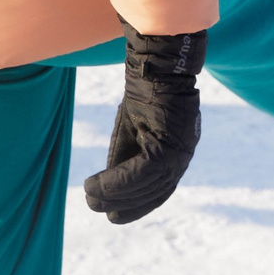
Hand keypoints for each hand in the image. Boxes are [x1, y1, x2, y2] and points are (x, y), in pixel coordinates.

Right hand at [82, 25, 205, 224]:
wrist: (157, 58)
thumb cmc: (145, 88)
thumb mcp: (133, 125)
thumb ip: (127, 152)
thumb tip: (110, 183)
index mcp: (178, 150)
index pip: (161, 189)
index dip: (138, 205)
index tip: (115, 216)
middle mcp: (183, 153)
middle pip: (155, 191)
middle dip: (124, 205)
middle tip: (95, 208)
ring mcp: (179, 149)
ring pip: (146, 185)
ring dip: (115, 195)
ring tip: (90, 197)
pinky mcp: (169, 142)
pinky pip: (141, 172)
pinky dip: (117, 182)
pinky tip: (96, 184)